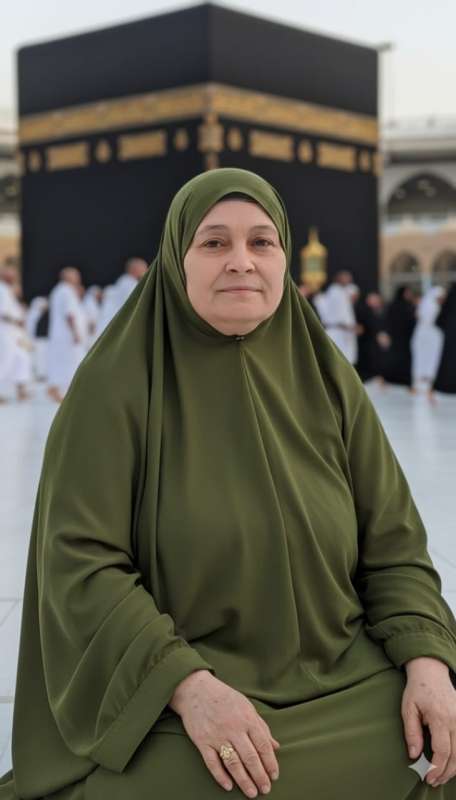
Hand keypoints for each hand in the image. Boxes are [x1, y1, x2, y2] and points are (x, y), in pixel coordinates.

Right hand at [169, 670, 279, 796]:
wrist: (195, 690)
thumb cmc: (224, 698)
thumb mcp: (246, 706)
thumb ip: (261, 726)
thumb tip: (276, 746)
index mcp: (247, 719)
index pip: (263, 745)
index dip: (270, 763)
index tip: (274, 776)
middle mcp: (233, 728)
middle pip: (250, 757)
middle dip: (260, 776)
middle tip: (266, 790)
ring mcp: (217, 736)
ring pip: (233, 763)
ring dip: (244, 780)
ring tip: (252, 793)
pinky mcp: (202, 741)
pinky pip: (212, 762)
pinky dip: (220, 776)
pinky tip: (228, 786)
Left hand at [402, 657, 455, 786]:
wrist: (431, 673)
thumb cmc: (417, 690)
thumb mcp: (408, 708)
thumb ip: (411, 732)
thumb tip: (414, 755)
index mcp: (440, 717)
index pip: (442, 750)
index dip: (436, 768)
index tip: (428, 778)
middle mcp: (455, 719)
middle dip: (445, 773)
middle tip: (434, 781)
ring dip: (454, 768)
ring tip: (441, 776)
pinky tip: (450, 763)